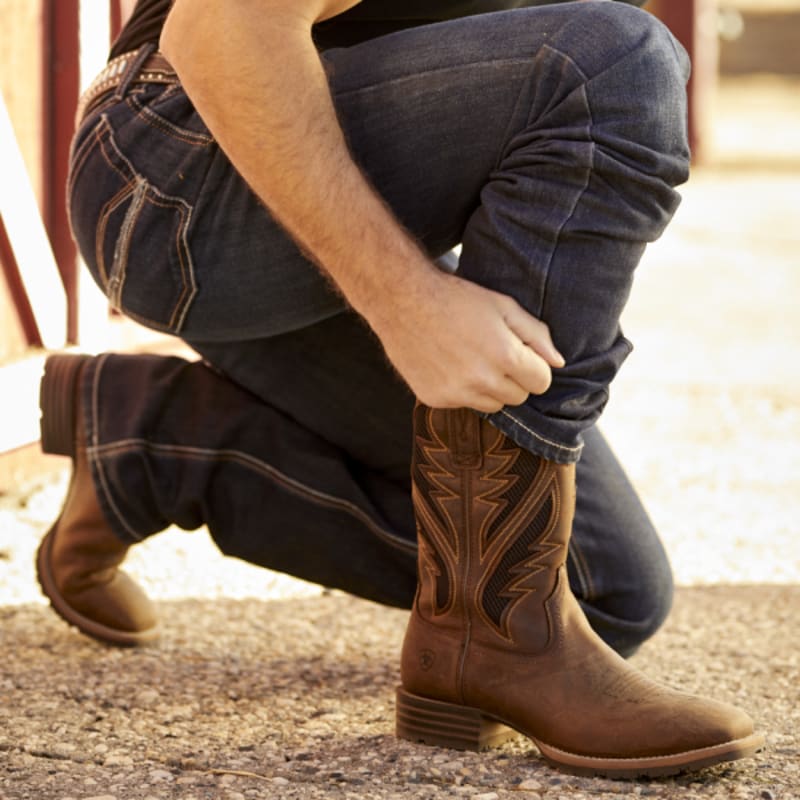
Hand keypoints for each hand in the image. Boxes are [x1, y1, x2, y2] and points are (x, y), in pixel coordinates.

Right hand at [368, 268, 564, 412]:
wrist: (401, 301)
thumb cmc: (456, 298)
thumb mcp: (502, 306)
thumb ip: (535, 334)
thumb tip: (558, 363)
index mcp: (504, 356)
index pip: (541, 382)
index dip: (534, 367)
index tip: (521, 354)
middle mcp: (481, 380)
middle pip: (518, 397)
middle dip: (514, 379)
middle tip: (494, 354)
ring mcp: (456, 393)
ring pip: (492, 405)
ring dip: (490, 388)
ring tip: (472, 359)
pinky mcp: (435, 399)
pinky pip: (463, 404)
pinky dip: (462, 390)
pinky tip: (448, 365)